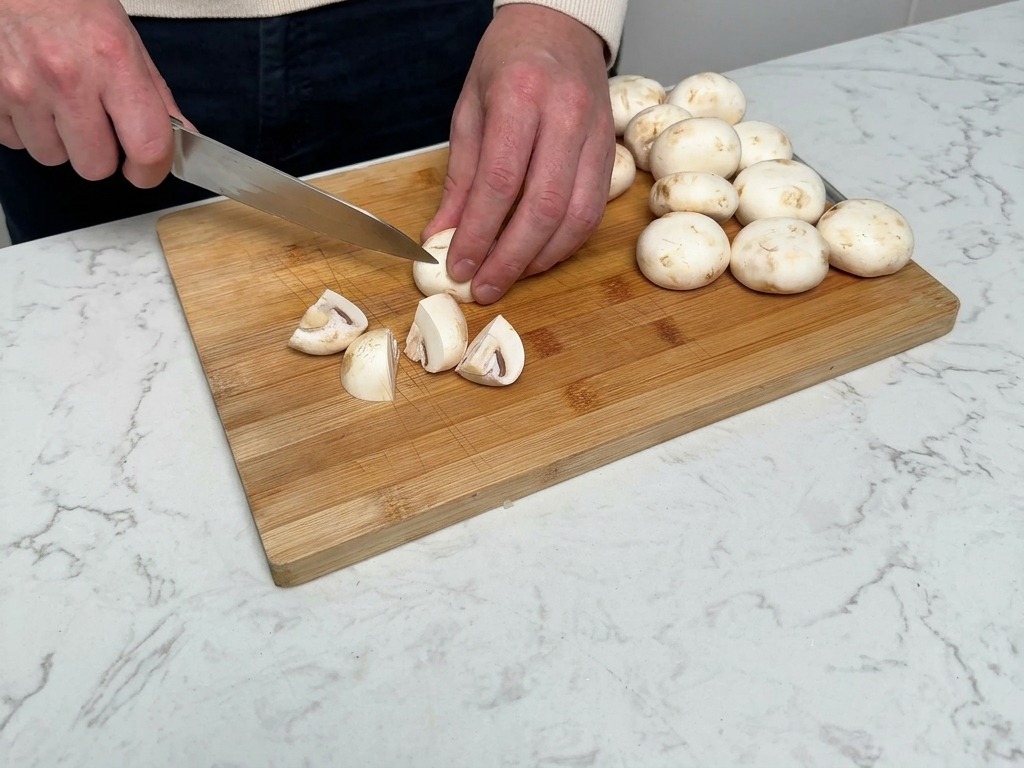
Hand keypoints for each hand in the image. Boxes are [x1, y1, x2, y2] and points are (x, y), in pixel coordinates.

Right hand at [0, 0, 185, 186]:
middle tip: (96, 125)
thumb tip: (180, 135)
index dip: (151, 171)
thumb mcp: (125, 37)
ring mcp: (23, 88)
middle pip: (95, 166)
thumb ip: (154, 93)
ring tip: (57, 103)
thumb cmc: (70, 2)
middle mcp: (68, 79)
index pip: (147, 147)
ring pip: (52, 158)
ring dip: (59, 141)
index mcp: (113, 62)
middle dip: (99, 154)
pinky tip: (32, 97)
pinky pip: (14, 141)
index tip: (145, 171)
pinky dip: (25, 128)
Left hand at [422, 4, 614, 304]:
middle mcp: (565, 116)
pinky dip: (565, 244)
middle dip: (510, 258)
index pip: (500, 181)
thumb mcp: (470, 110)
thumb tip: (442, 236)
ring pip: (575, 216)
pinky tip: (538, 257)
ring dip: (540, 258)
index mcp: (521, 96)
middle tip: (484, 288)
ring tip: (508, 277)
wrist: (560, 29)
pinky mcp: (611, 154)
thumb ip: (460, 178)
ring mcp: (595, 136)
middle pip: (542, 206)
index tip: (458, 267)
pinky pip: (592, 212)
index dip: (479, 233)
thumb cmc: (508, 65)